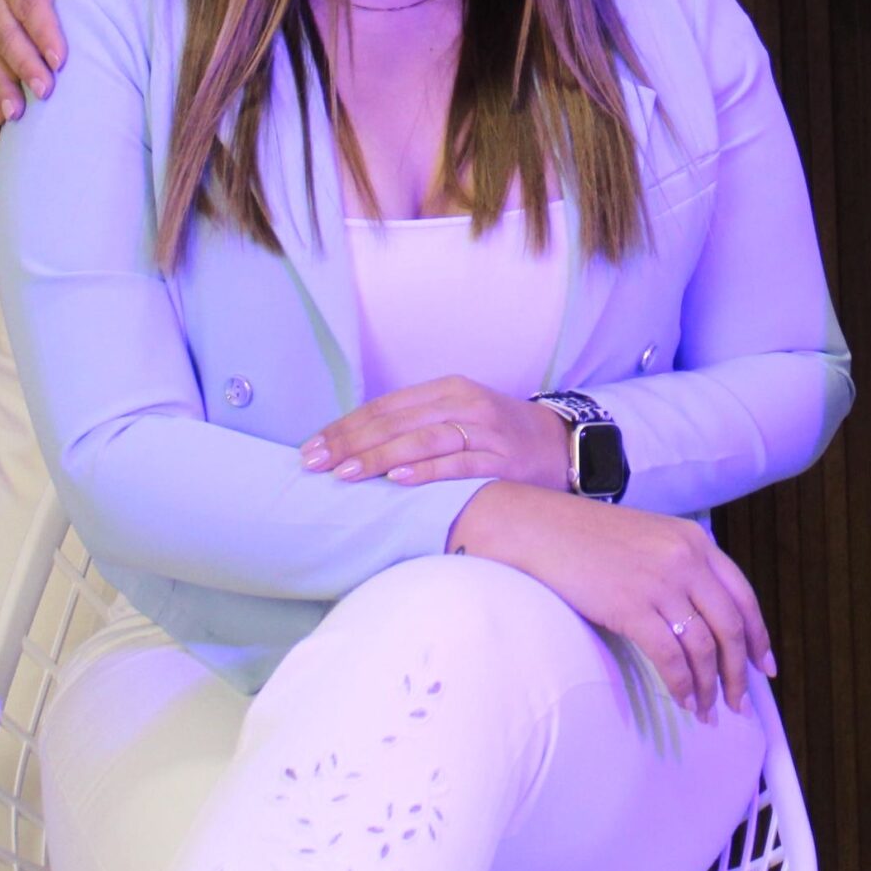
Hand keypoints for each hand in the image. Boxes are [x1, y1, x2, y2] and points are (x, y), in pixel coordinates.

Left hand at [301, 376, 571, 490]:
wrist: (559, 444)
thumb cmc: (497, 435)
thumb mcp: (457, 417)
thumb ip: (416, 425)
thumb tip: (355, 446)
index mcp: (447, 389)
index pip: (385, 407)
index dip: (346, 426)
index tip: (311, 447)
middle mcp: (463, 403)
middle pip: (396, 421)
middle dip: (350, 442)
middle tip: (315, 463)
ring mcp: (483, 430)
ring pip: (422, 439)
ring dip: (379, 456)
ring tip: (346, 473)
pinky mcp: (500, 460)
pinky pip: (457, 464)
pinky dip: (424, 471)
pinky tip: (396, 480)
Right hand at [447, 482, 773, 719]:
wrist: (541, 528)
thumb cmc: (589, 538)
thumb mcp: (649, 539)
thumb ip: (681, 567)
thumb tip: (702, 618)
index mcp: (695, 541)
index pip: (743, 594)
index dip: (758, 635)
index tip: (765, 666)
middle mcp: (686, 559)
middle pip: (731, 625)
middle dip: (739, 670)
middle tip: (740, 702)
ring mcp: (661, 582)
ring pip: (704, 645)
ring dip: (710, 685)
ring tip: (708, 710)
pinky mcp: (632, 606)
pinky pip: (671, 655)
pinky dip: (682, 683)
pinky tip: (683, 700)